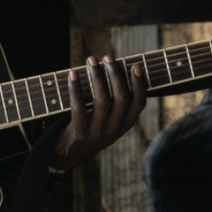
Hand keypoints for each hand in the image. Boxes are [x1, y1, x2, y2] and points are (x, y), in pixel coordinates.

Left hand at [42, 55, 148, 172]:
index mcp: (125, 124)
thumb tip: (118, 68)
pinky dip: (75, 89)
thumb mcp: (111, 121)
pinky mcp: (80, 133)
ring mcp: (98, 132)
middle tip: (108, 57)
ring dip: (97, 77)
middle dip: (115, 74)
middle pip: (121, 98)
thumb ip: (118, 102)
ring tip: (91, 60)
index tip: (135, 66)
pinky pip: (79, 107)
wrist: (72, 154)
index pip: (139, 103)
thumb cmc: (93, 128)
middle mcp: (114, 128)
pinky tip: (73, 74)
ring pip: (101, 100)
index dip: (139, 84)